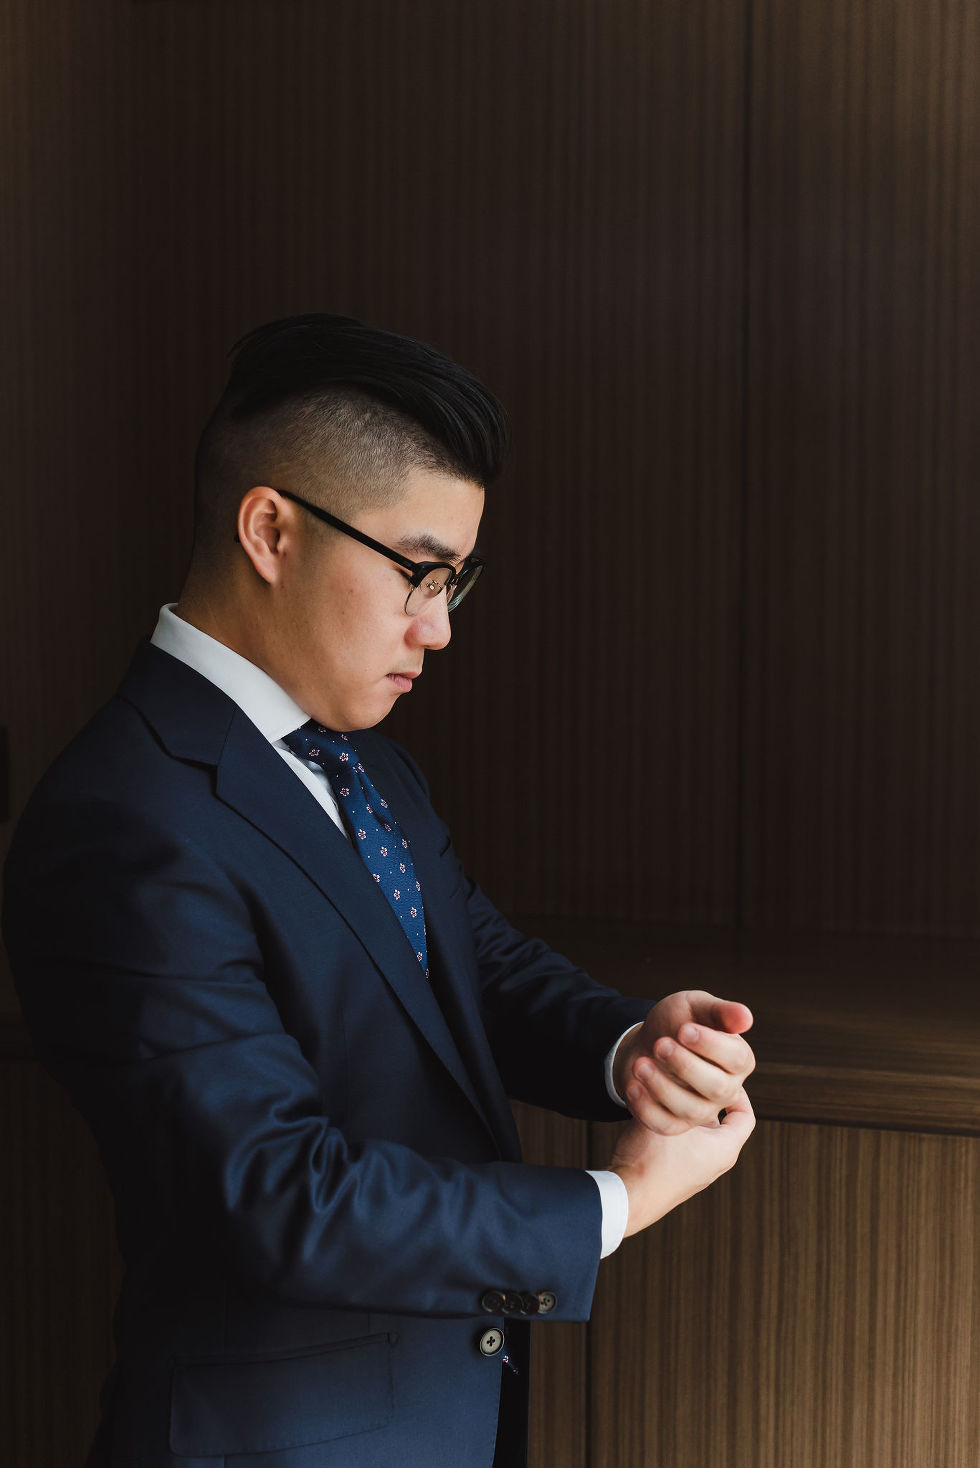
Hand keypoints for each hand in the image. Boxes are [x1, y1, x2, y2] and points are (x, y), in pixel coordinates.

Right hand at [608, 1087, 755, 1235]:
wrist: (627, 1198)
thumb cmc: (650, 1159)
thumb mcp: (666, 1115)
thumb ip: (677, 1091)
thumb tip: (679, 1068)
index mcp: (724, 1149)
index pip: (744, 1114)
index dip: (735, 1090)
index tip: (717, 1073)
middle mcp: (717, 1162)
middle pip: (721, 1120)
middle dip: (705, 1097)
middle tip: (691, 1077)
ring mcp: (699, 1171)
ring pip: (700, 1130)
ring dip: (687, 1110)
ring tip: (671, 1091)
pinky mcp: (680, 1174)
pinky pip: (687, 1142)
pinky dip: (677, 1125)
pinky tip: (656, 1111)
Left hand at [613, 990, 754, 1134]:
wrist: (647, 1042)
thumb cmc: (677, 1022)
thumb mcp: (696, 1007)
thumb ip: (720, 1012)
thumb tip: (746, 1017)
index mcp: (738, 1059)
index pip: (737, 1059)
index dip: (711, 1045)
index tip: (684, 1029)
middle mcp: (726, 1089)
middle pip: (717, 1088)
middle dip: (686, 1066)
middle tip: (660, 1045)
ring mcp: (702, 1110)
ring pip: (691, 1110)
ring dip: (662, 1087)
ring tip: (640, 1063)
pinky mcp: (676, 1123)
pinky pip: (665, 1125)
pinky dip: (647, 1108)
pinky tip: (632, 1086)